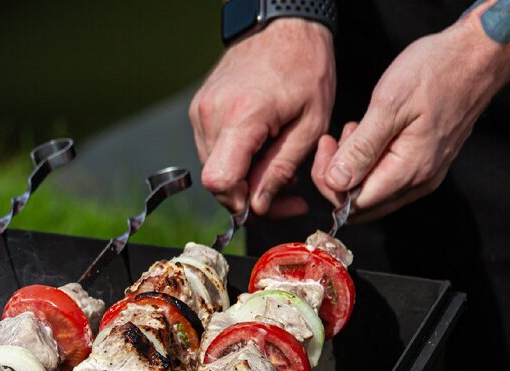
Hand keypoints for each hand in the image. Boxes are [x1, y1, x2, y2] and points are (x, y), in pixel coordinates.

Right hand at [189, 19, 334, 217]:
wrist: (282, 26)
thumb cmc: (304, 66)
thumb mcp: (310, 123)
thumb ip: (281, 168)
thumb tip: (258, 205)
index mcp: (242, 117)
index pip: (220, 180)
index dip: (240, 201)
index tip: (265, 201)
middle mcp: (211, 115)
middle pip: (216, 180)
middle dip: (248, 194)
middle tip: (285, 192)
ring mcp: (200, 111)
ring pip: (213, 168)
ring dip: (242, 177)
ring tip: (276, 164)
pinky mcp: (198, 109)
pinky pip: (211, 149)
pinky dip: (234, 158)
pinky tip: (260, 149)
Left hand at [314, 18, 509, 221]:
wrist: (477, 54)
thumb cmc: (436, 72)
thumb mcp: (389, 106)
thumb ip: (361, 149)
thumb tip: (336, 182)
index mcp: (409, 171)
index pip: (354, 204)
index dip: (330, 183)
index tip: (327, 146)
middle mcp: (419, 180)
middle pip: (362, 204)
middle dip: (338, 177)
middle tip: (334, 140)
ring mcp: (426, 173)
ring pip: (373, 190)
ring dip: (354, 167)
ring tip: (355, 129)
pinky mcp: (427, 161)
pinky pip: (388, 176)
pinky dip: (370, 160)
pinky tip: (368, 132)